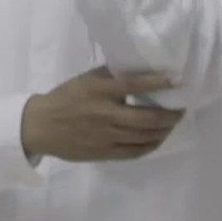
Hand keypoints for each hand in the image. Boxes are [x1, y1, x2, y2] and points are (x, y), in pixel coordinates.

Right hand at [21, 68, 182, 162]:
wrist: (39, 126)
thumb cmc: (64, 99)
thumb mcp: (85, 80)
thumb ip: (111, 74)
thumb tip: (139, 68)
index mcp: (99, 92)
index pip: (134, 86)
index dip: (159, 82)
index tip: (178, 80)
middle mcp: (105, 115)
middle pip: (147, 118)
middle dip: (170, 114)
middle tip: (181, 109)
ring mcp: (105, 137)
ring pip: (145, 136)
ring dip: (164, 130)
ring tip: (172, 123)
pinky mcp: (104, 152)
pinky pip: (135, 152)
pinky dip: (151, 145)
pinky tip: (157, 138)